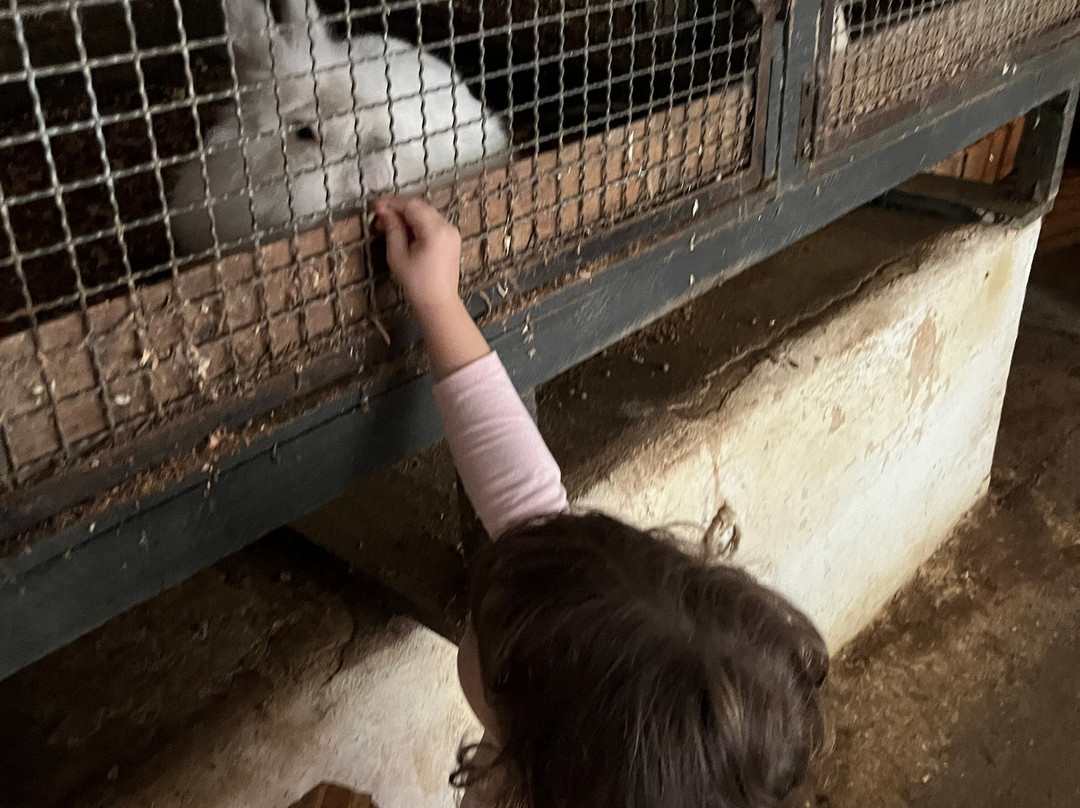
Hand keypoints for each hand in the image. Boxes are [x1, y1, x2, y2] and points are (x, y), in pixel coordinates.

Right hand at [374, 196, 461, 316]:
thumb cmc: (417, 284)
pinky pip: (432, 223)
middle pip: (420, 207)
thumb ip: (392, 229)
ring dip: (407, 216)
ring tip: (387, 225)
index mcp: (435, 231)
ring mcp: (452, 232)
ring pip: (426, 213)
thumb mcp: (398, 256)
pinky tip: (403, 231)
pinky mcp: (452, 239)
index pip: (412, 206)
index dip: (392, 203)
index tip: (375, 205)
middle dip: (398, 209)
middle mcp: (447, 227)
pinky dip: (417, 223)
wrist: (438, 303)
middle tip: (378, 216)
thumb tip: (384, 211)